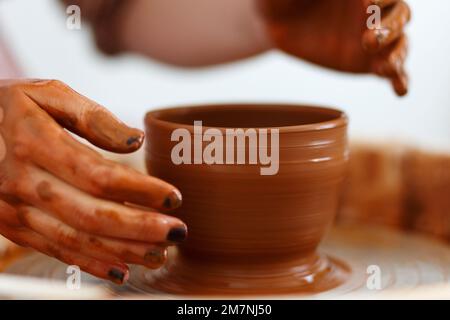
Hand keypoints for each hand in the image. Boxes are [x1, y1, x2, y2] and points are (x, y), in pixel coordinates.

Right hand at [0, 79, 186, 283]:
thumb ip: (93, 116)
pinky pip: (55, 250)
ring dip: (123, 251)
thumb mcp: (47, 94)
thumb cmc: (12, 107)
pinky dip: (90, 264)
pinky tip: (121, 270)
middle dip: (140, 228)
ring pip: (77, 239)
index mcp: (34, 143)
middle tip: (178, 233)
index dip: (140, 189)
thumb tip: (135, 141)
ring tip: (160, 254)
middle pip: (91, 214)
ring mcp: (15, 210)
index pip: (98, 175)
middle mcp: (23, 182)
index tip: (174, 196)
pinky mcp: (14, 226)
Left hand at [260, 0, 410, 95]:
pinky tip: (400, 91)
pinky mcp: (368, 63)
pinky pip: (392, 72)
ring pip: (400, 43)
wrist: (276, 24)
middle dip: (390, 27)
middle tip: (368, 41)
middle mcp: (374, 11)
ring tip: (386, 68)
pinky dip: (400, 80)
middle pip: (401, 14)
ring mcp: (373, 38)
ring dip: (398, 55)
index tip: (366, 4)